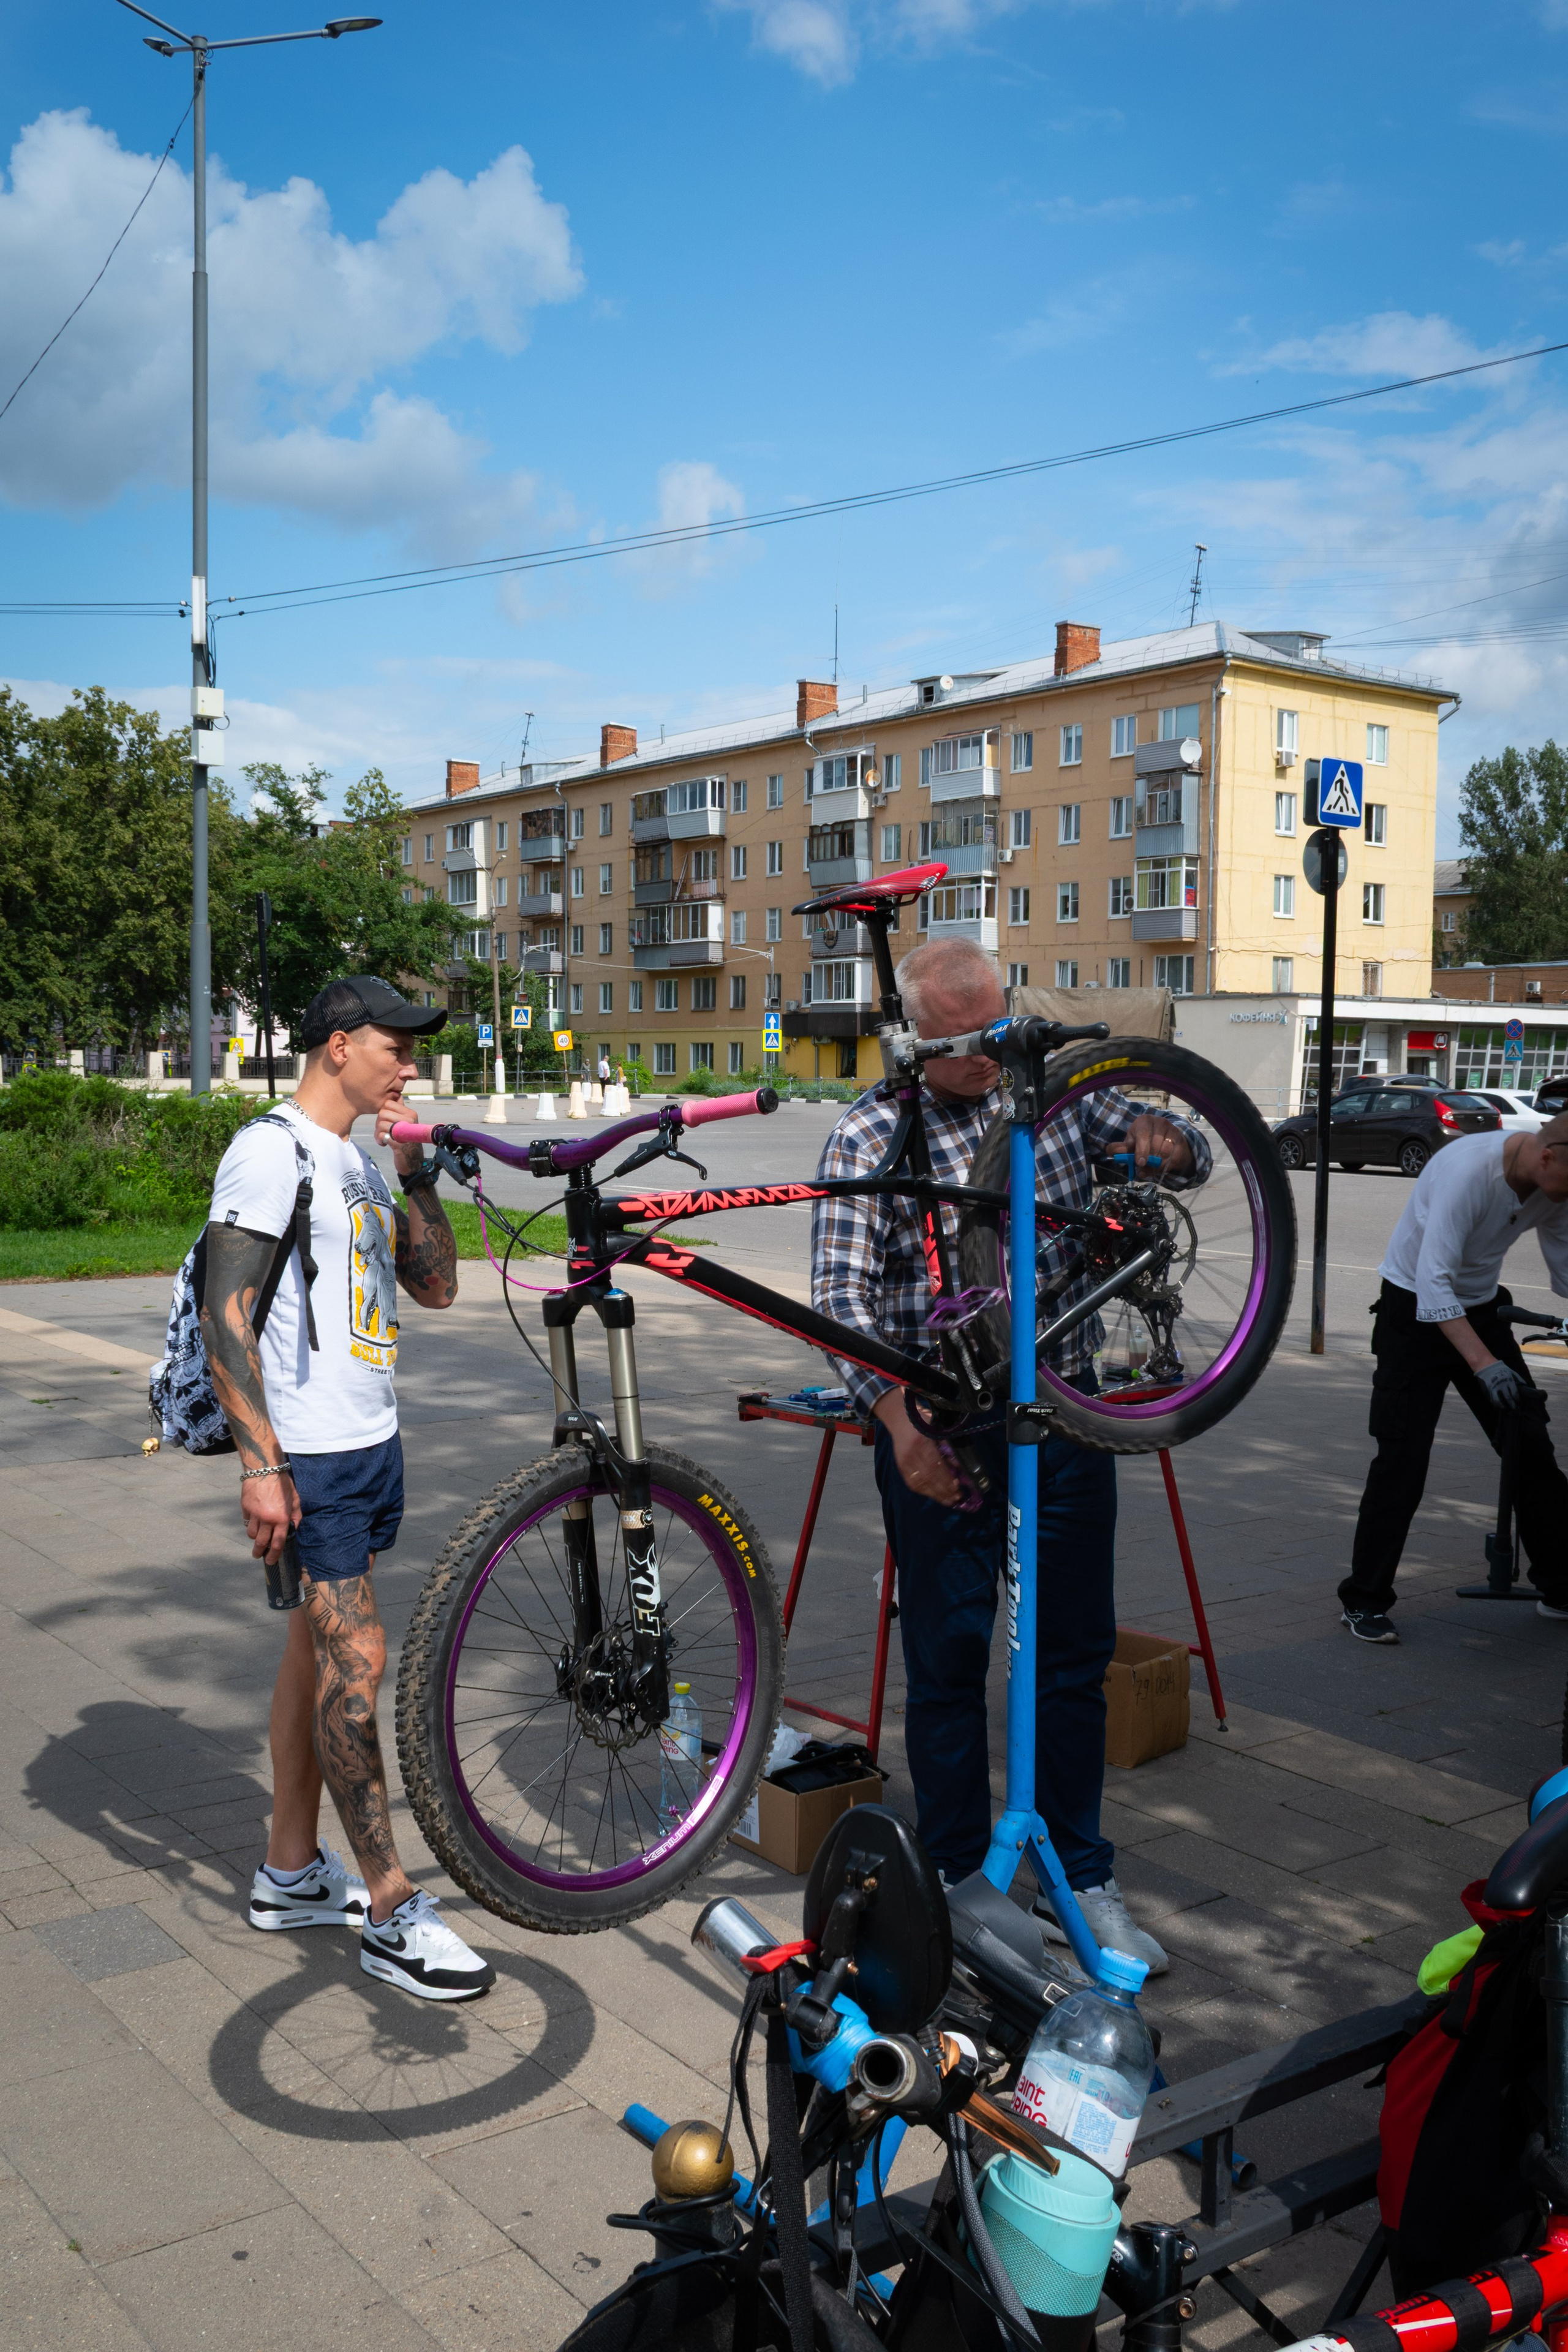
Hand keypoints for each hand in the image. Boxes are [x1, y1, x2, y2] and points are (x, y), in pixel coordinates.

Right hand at [242, 1469, 300, 1566]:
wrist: (265, 1469)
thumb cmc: (283, 1484)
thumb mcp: (295, 1499)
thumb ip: (295, 1516)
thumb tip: (293, 1528)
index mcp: (282, 1518)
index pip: (277, 1543)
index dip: (274, 1555)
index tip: (271, 1561)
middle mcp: (267, 1519)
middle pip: (260, 1542)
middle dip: (259, 1552)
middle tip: (259, 1556)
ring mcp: (254, 1514)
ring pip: (251, 1533)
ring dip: (254, 1537)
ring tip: (258, 1536)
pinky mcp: (245, 1508)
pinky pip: (246, 1521)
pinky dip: (249, 1524)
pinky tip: (254, 1520)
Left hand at [376, 1095, 414, 1157]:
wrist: (413, 1159)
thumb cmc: (406, 1139)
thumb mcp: (406, 1122)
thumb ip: (400, 1109)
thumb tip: (397, 1095)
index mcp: (410, 1113)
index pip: (388, 1103)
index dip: (383, 1111)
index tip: (386, 1120)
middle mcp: (410, 1121)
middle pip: (382, 1113)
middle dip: (378, 1122)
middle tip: (383, 1130)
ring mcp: (405, 1132)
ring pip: (381, 1124)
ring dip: (378, 1133)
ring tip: (383, 1138)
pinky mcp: (399, 1144)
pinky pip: (382, 1136)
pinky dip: (380, 1140)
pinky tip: (384, 1143)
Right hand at [872, 1392, 962, 1506]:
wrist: (899, 1420)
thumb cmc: (922, 1422)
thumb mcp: (938, 1430)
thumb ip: (948, 1448)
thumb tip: (959, 1468)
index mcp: (921, 1443)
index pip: (935, 1466)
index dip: (946, 1479)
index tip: (958, 1487)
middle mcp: (910, 1455)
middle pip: (929, 1477)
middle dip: (944, 1490)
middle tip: (957, 1497)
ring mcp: (904, 1463)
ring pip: (921, 1484)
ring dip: (936, 1495)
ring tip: (949, 1500)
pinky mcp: (901, 1467)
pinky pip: (913, 1484)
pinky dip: (926, 1491)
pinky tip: (936, 1495)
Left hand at [1123, 1112, 1191, 1176]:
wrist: (1165, 1142)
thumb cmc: (1144, 1142)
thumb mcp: (1132, 1144)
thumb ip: (1122, 1149)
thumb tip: (1110, 1151)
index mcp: (1144, 1121)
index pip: (1143, 1134)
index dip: (1141, 1150)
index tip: (1140, 1163)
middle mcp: (1159, 1122)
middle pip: (1154, 1145)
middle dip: (1149, 1159)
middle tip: (1145, 1167)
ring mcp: (1172, 1129)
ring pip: (1165, 1151)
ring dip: (1157, 1163)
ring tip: (1152, 1166)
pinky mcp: (1180, 1140)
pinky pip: (1174, 1156)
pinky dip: (1166, 1165)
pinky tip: (1161, 1166)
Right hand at [1477, 1360, 1528, 1412]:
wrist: (1485, 1365)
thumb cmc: (1500, 1368)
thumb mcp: (1511, 1372)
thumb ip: (1518, 1379)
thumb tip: (1524, 1386)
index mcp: (1509, 1381)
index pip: (1515, 1394)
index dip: (1517, 1400)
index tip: (1519, 1404)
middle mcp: (1502, 1386)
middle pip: (1508, 1399)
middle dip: (1513, 1406)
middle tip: (1516, 1411)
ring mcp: (1494, 1389)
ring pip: (1500, 1402)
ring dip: (1504, 1407)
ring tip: (1507, 1410)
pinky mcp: (1487, 1391)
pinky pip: (1492, 1400)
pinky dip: (1496, 1404)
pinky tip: (1499, 1407)